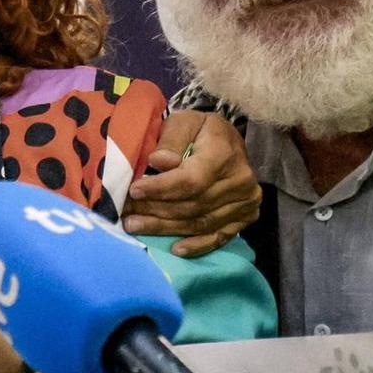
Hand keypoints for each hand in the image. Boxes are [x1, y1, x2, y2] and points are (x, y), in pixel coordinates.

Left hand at [124, 111, 260, 255]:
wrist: (226, 141)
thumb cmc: (199, 130)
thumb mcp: (183, 122)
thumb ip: (171, 140)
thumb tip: (157, 162)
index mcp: (225, 154)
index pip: (191, 180)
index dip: (161, 188)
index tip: (133, 191)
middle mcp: (241, 180)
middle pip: (193, 204)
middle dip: (155, 211)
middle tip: (125, 215)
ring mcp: (246, 201)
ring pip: (201, 222)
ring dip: (166, 229)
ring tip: (136, 228)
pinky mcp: (246, 216)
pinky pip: (220, 236)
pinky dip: (198, 246)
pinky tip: (175, 250)